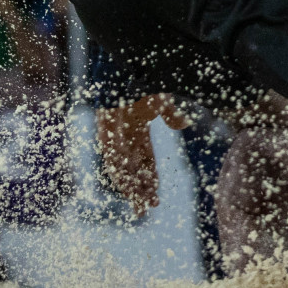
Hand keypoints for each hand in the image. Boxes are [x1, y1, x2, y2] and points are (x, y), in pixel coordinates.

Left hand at [95, 94, 189, 215]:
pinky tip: (130, 191)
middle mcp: (122, 138)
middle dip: (138, 191)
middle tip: (144, 211)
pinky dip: (124, 176)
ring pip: (123, 169)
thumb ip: (170, 113)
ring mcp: (113, 137)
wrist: (125, 76)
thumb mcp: (160, 100)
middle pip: (132, 170)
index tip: (155, 197)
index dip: (150, 180)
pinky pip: (116, 160)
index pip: (145, 161)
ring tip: (139, 207)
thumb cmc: (144, 85)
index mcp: (136, 130)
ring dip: (131, 190)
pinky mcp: (106, 135)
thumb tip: (181, 123)